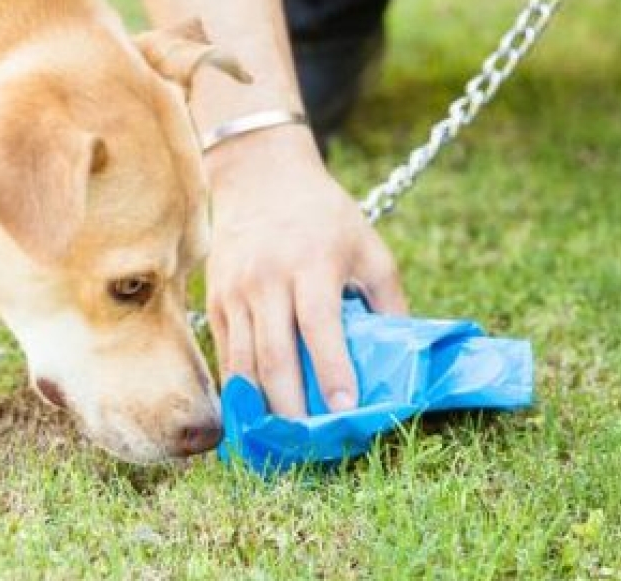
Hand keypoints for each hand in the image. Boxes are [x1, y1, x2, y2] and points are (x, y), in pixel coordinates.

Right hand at [203, 125, 407, 416]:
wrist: (259, 178)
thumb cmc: (325, 217)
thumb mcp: (368, 248)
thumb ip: (388, 301)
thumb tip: (404, 360)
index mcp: (313, 263)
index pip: (320, 325)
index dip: (333, 370)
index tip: (345, 410)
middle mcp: (268, 279)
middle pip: (275, 353)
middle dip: (292, 405)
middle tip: (308, 444)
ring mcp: (236, 291)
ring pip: (244, 361)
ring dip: (261, 406)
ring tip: (279, 441)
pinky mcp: (216, 300)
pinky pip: (226, 354)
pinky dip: (239, 389)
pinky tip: (253, 416)